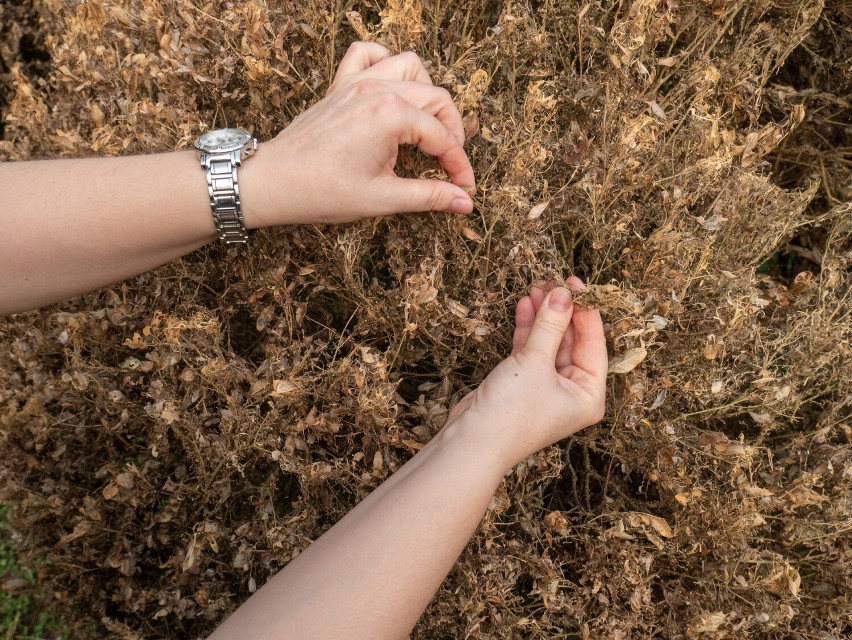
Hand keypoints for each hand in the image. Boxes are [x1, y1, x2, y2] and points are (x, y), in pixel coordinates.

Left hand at [244, 42, 474, 227]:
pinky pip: (367, 54)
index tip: (463, 188)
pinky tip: (390, 88)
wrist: (274, 182)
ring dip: (427, 94)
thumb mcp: (384, 198)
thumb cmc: (323, 191)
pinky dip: (384, 62)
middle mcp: (378, 89)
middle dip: (451, 132)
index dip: (458, 165)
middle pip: (436, 98)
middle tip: (450, 164)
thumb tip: (465, 202)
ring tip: (427, 127)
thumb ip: (430, 196)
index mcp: (392, 116)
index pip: (442, 137)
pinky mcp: (341, 86)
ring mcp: (358, 82)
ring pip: (410, 68)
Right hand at [447, 277, 607, 469]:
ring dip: (544, 316)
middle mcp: (572, 393)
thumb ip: (551, 324)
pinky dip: (529, 329)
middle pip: (572, 341)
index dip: (585, 312)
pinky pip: (531, 350)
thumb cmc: (512, 412)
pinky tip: (526, 305)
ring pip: (549, 343)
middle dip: (561, 311)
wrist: (472, 441)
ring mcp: (546, 388)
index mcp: (589, 395)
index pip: (594, 344)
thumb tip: (563, 292)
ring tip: (537, 287)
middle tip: (554, 281)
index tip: (576, 284)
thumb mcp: (536, 362)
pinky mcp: (523, 384)